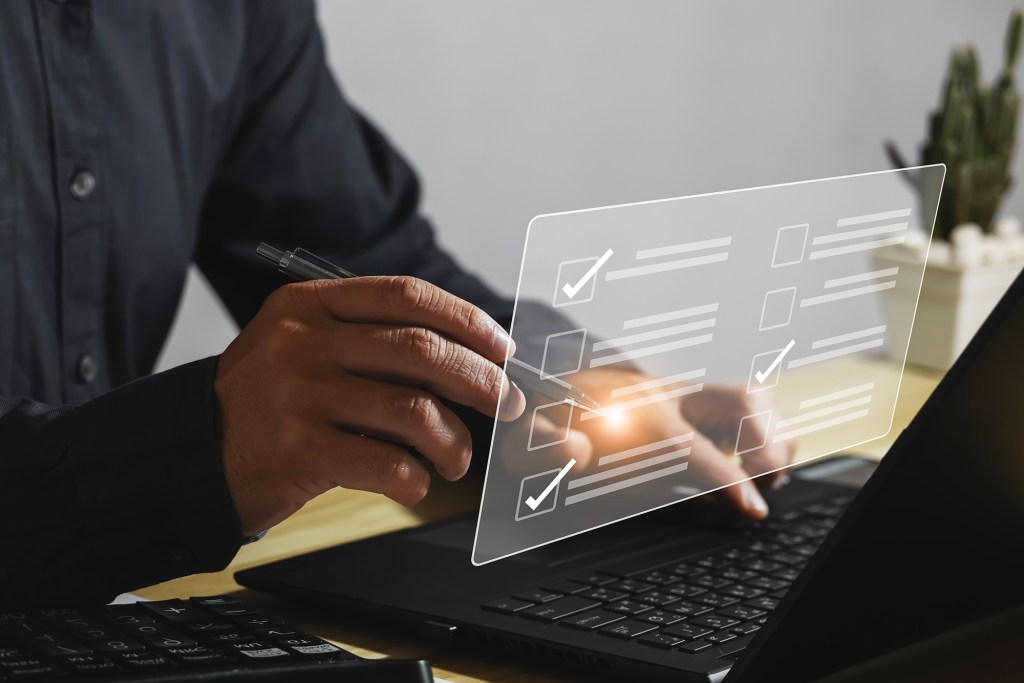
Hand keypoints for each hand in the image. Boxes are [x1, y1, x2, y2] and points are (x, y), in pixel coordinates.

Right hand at [215, 276, 525, 534]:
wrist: (189, 455)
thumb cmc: (263, 404)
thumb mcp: (301, 349)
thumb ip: (368, 343)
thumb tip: (465, 361)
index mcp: (309, 306)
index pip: (406, 296)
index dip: (465, 320)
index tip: (499, 348)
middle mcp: (303, 341)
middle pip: (421, 350)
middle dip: (480, 380)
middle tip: (504, 402)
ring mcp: (298, 394)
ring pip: (413, 410)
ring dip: (454, 441)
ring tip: (457, 458)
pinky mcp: (297, 449)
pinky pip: (387, 462)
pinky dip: (416, 477)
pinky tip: (414, 481)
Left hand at [497, 368, 791, 518]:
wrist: (546, 392)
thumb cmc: (547, 423)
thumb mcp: (529, 440)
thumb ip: (544, 447)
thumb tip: (576, 450)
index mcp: (631, 407)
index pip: (693, 440)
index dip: (728, 476)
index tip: (752, 507)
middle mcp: (668, 394)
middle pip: (740, 398)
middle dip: (767, 442)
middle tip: (763, 485)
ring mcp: (686, 394)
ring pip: (753, 396)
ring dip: (773, 435)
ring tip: (765, 475)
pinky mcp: (697, 402)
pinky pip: (750, 405)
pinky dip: (766, 432)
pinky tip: (753, 462)